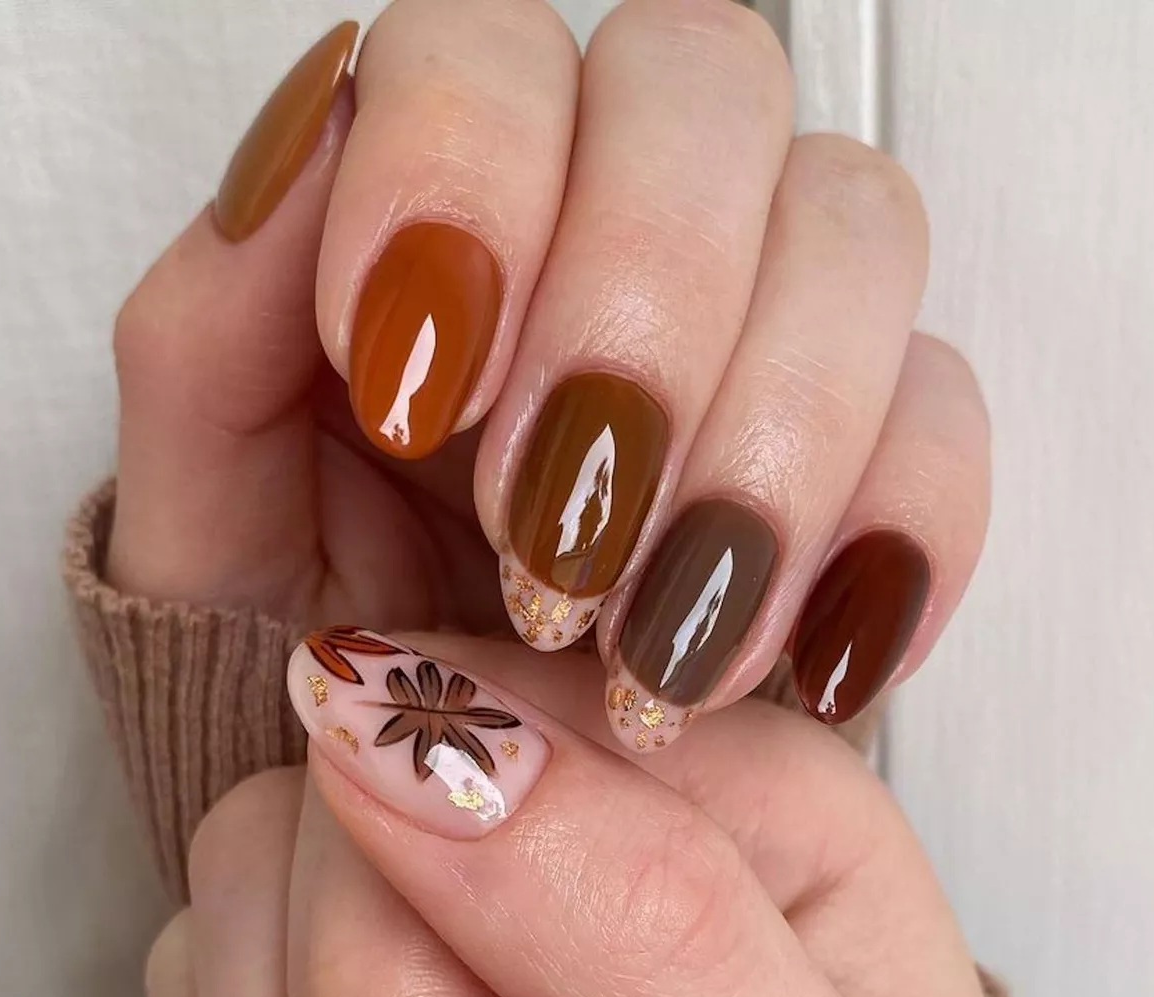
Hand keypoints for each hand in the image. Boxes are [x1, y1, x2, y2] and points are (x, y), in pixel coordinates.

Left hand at [110, 0, 987, 746]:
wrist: (438, 768)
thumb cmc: (316, 628)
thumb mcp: (212, 513)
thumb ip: (207, 329)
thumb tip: (300, 150)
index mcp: (447, 194)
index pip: (493, 49)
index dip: (468, 183)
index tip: (418, 383)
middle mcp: (616, 215)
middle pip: (708, 94)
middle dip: (638, 315)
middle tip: (547, 527)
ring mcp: (758, 316)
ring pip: (856, 234)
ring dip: (763, 442)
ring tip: (652, 637)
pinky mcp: (860, 446)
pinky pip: (946, 418)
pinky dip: (889, 536)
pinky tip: (792, 659)